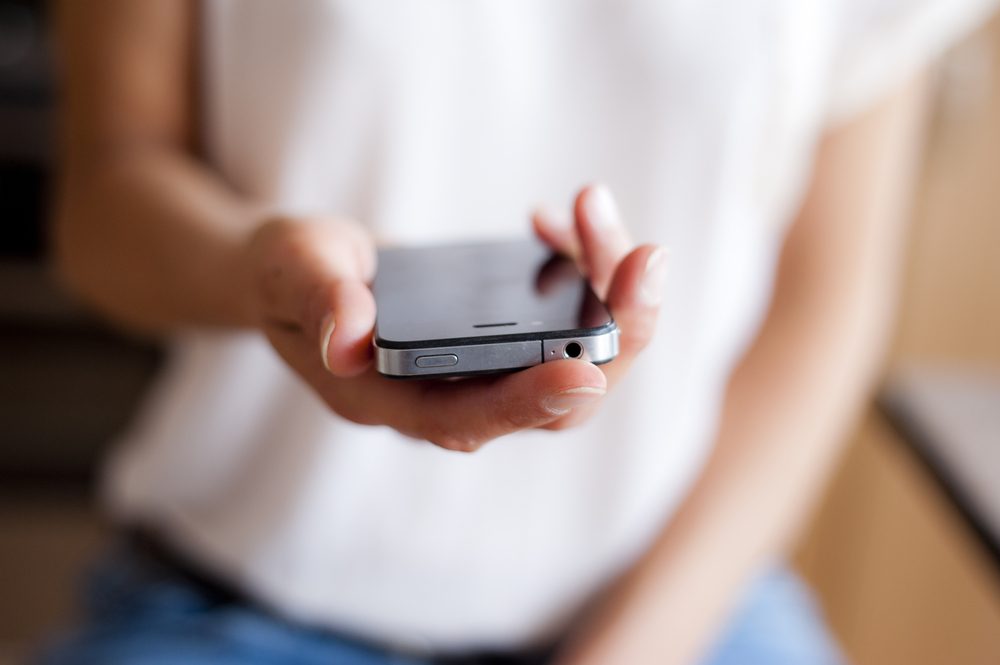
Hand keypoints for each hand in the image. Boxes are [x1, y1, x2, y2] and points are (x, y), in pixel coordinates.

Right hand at [244, 185, 663, 451]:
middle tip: (644, 259)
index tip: (586, 369)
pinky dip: (580, 268)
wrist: (304, 271)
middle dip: (612, 333)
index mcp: (391, 399)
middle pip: (556, 399)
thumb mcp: (291, 270)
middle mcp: (449, 396)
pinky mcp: (503, 338)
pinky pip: (566, 319)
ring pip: (576, 357)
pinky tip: (556, 221)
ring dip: (608, 291)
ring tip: (595, 211)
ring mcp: (482, 370)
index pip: (470, 418)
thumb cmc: (290, 275)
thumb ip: (319, 299)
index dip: (530, 399)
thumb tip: (349, 338)